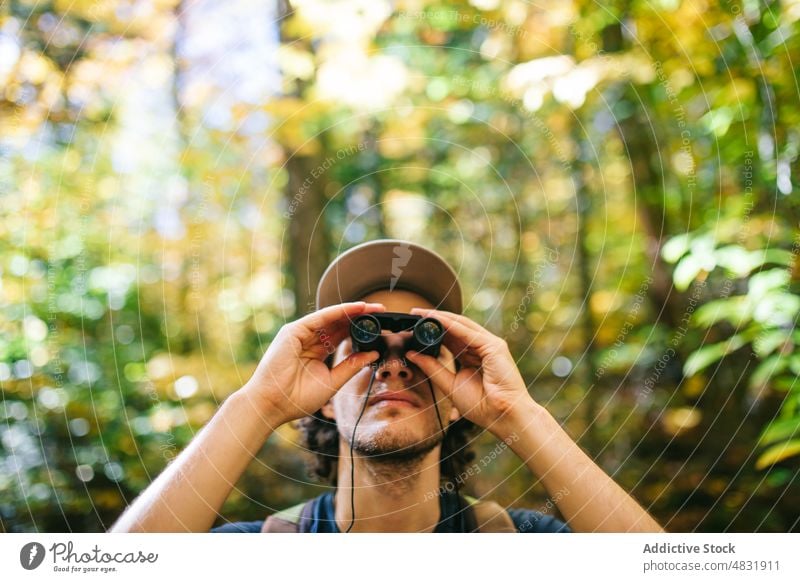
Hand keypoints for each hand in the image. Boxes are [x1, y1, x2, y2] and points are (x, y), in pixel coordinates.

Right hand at [241, 301, 384, 425]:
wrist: (273, 405)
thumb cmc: (297, 398)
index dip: (361, 329)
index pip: (342, 335)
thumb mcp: (332, 381)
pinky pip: (321, 317)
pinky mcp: (294, 331)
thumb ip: (351, 366)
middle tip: (382, 311)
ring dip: (354, 311)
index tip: (381, 326)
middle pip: (339, 323)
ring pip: (332, 317)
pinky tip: (357, 308)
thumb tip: (373, 354)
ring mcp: (301, 334)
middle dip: (361, 316)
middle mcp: (309, 339)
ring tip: (375, 308)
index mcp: (317, 351)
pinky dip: (339, 311)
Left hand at [405, 308, 534, 435]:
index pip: (450, 338)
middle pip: (455, 328)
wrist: (502, 416)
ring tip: (422, 313)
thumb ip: (432, 368)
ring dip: (441, 318)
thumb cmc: (481, 405)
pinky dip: (452, 325)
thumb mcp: (449, 384)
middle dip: (435, 319)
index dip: (432, 331)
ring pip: (462, 326)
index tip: (413, 325)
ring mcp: (489, 345)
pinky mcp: (494, 346)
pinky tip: (437, 320)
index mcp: (471, 357)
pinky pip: (468, 332)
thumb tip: (412, 354)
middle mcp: (481, 348)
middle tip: (414, 313)